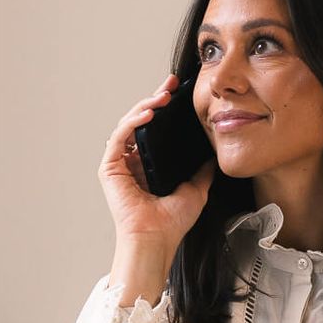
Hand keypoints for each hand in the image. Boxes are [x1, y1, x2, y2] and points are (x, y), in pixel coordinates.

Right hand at [99, 74, 215, 255]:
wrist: (157, 239)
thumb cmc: (171, 222)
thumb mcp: (196, 189)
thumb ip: (202, 171)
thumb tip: (212, 155)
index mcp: (148, 165)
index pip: (155, 128)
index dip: (164, 107)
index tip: (177, 91)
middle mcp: (132, 161)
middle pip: (141, 121)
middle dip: (155, 98)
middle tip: (170, 84)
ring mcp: (119, 163)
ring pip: (129, 124)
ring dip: (146, 106)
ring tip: (163, 96)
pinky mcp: (110, 167)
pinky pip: (120, 136)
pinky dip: (133, 122)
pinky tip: (148, 113)